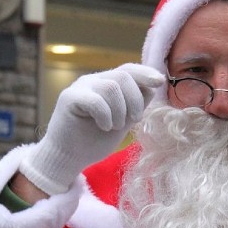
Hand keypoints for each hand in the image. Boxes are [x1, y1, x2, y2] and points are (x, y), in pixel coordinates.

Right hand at [19, 63, 163, 194]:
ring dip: (120, 111)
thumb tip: (152, 87)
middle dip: (135, 100)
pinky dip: (106, 116)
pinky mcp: (69, 98)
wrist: (68, 158)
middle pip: (124, 76)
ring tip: (115, 127)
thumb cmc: (94, 141)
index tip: (160, 81)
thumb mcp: (122, 122)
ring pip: (111, 87)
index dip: (146, 73)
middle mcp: (93, 81)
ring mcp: (80, 88)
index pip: (129, 70)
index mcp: (106, 84)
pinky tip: (104, 127)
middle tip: (133, 121)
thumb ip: (135, 105)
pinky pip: (96, 100)